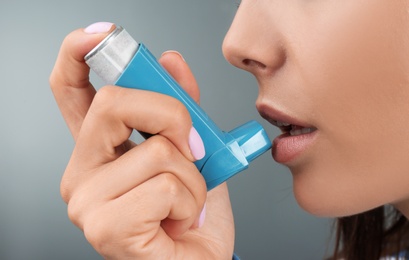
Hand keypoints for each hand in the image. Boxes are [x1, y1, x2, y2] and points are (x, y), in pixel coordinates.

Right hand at [50, 24, 234, 258]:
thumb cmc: (191, 215)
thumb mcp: (192, 152)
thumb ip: (181, 107)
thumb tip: (171, 62)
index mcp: (101, 149)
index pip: (71, 90)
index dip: (79, 54)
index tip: (101, 35)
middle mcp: (82, 171)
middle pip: (114, 104)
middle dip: (171, 114)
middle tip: (192, 147)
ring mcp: (87, 201)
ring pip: (156, 151)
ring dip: (193, 176)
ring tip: (184, 203)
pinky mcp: (105, 227)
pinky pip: (165, 187)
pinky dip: (190, 201)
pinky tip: (178, 222)